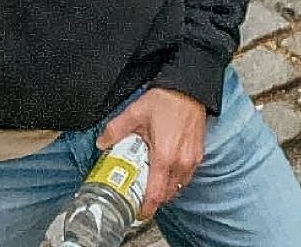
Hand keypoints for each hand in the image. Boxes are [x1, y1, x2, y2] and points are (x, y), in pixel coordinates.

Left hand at [99, 88, 204, 219]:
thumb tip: (101, 143)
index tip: (138, 214)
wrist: (190, 87)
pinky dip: (175, 179)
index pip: (156, 194)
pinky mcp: (198, 154)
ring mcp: (192, 160)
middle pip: (167, 194)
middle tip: (140, 195)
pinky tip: (165, 169)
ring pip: (178, 187)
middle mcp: (181, 163)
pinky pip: (186, 176)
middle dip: (154, 199)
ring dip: (165, 189)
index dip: (146, 208)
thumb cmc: (167, 99)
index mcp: (164, 157)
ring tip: (151, 181)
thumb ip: (116, 130)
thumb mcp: (135, 112)